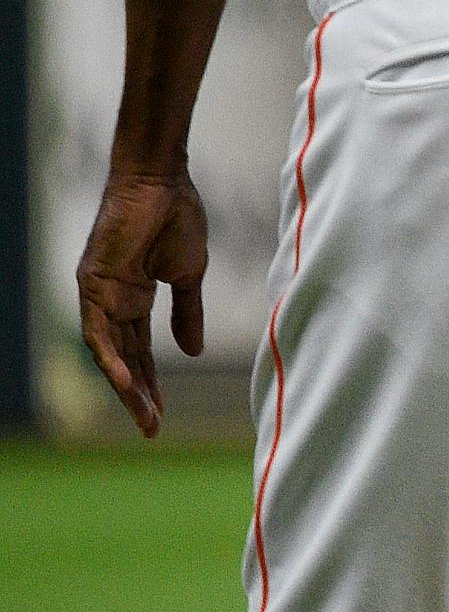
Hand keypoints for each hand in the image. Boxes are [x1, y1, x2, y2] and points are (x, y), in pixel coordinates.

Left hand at [76, 167, 209, 434]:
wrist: (162, 183)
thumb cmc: (178, 218)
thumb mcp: (190, 274)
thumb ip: (188, 313)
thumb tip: (193, 352)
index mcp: (137, 299)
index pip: (141, 352)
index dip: (151, 383)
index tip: (163, 414)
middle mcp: (114, 303)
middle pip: (124, 360)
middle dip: (139, 396)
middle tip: (152, 428)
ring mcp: (101, 295)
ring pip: (108, 353)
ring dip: (125, 386)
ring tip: (145, 415)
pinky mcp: (92, 285)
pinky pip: (97, 332)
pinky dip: (110, 359)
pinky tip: (126, 383)